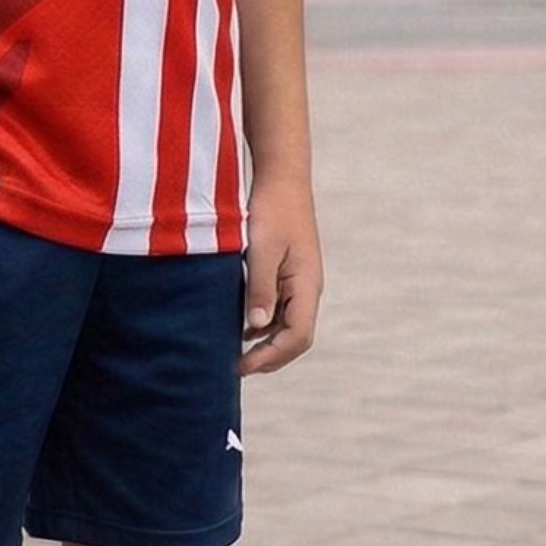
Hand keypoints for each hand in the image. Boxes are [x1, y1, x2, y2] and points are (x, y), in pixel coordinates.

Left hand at [239, 174, 321, 374]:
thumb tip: (257, 328)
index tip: (241, 366)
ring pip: (289, 325)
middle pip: (296, 337)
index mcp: (307, 285)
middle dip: (270, 357)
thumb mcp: (261, 250)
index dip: (271, 357)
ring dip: (267, 343)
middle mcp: (308, 288)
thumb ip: (260, 289)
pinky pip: (282, 310)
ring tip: (237, 353)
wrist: (282, 178)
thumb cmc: (271, 210)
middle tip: (237, 368)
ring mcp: (301, 282)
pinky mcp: (290, 274)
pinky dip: (265, 325)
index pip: (297, 337)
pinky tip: (244, 328)